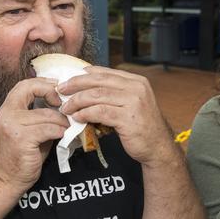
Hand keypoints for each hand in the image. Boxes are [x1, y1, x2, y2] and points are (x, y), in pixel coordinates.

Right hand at [0, 78, 69, 196]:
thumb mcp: (29, 128)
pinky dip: (59, 131)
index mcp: (7, 109)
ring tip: (66, 127)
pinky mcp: (22, 139)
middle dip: (53, 94)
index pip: (24, 84)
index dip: (43, 83)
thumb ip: (40, 113)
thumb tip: (63, 101)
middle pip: (32, 90)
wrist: (8, 179)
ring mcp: (12, 126)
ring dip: (61, 120)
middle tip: (64, 105)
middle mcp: (6, 114)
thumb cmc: (23, 153)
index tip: (58, 90)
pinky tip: (62, 136)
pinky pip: (48, 129)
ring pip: (47, 114)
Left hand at [58, 66, 175, 166]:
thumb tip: (86, 87)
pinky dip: (85, 113)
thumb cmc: (141, 125)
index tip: (69, 79)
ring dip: (77, 101)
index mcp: (136, 81)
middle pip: (99, 81)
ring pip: (97, 95)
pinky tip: (77, 117)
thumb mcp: (130, 103)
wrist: (157, 147)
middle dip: (76, 84)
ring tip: (66, 107)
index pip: (105, 72)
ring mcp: (134, 102)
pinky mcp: (128, 118)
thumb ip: (114, 93)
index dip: (84, 75)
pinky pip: (100, 112)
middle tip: (61, 90)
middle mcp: (137, 88)